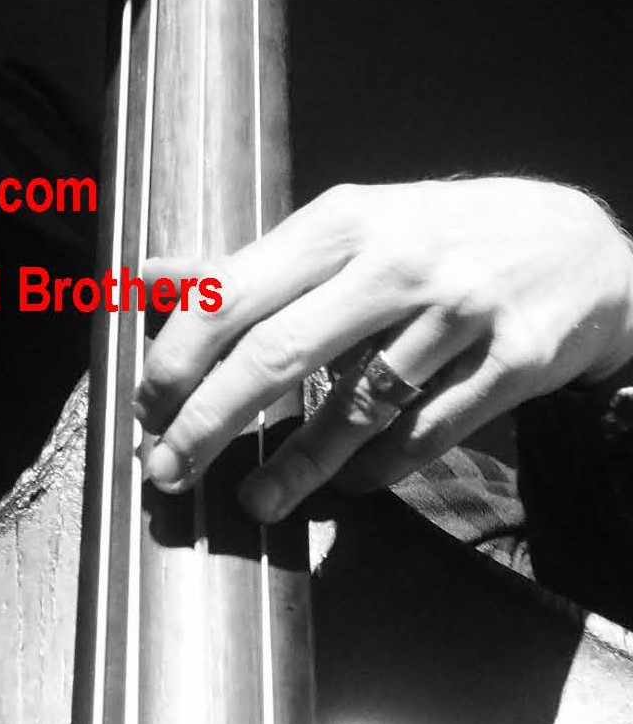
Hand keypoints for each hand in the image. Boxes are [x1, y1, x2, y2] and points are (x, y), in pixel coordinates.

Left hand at [134, 177, 632, 521]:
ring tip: (252, 501)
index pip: (233, 292)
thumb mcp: (343, 232)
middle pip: (277, 352)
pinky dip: (376, 468)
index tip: (145, 409)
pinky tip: (347, 482)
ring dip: (292, 467)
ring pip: (354, 407)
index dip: (178, 358)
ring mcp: (458, 310)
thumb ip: (245, 265)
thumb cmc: (434, 241)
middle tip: (166, 470)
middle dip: (209, 422)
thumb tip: (147, 278)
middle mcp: (396, 260)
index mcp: (341, 222)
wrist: (577, 246)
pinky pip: (423, 434)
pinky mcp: (512, 360)